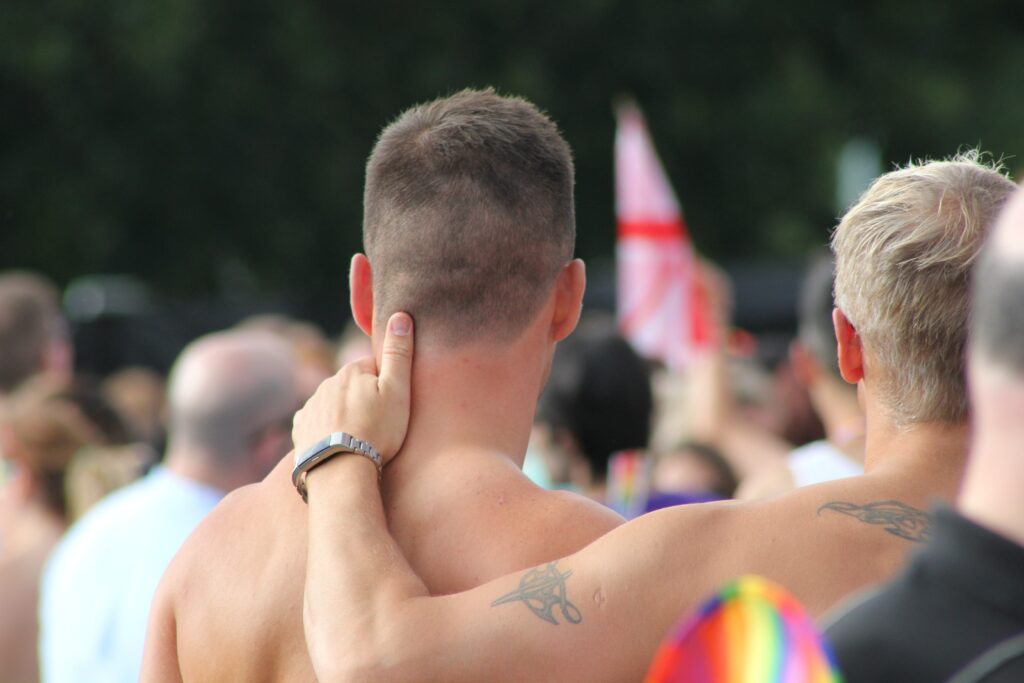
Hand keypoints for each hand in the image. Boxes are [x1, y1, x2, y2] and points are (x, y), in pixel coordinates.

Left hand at [292, 312, 413, 465]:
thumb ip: (399, 354)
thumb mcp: (398, 391)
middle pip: (352, 385)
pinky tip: (337, 443)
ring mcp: (311, 406)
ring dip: (345, 413)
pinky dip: (326, 429)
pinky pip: (315, 422)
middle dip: (364, 397)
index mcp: (352, 371)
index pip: (373, 368)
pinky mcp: (301, 429)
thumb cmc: (377, 431)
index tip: (393, 404)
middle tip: (380, 423)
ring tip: (360, 438)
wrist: (341, 471)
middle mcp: (327, 383)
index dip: (386, 384)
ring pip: (333, 403)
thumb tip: (400, 315)